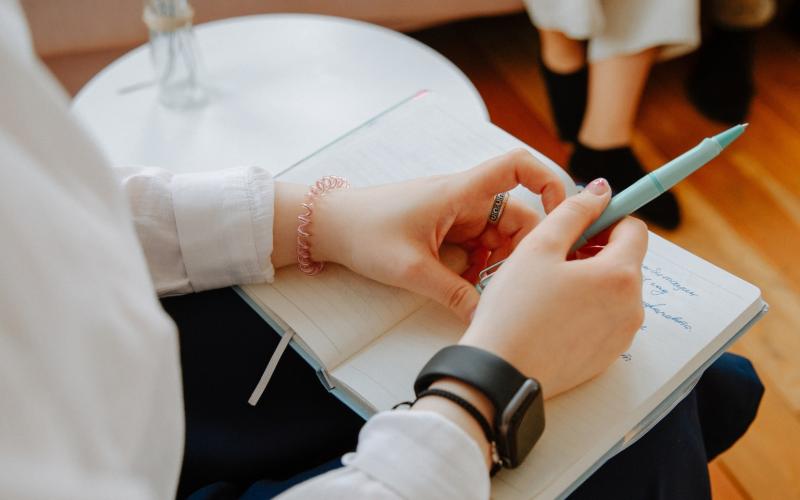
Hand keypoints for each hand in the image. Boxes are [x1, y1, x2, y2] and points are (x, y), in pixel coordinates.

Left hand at [307, 149, 565, 320]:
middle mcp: (464, 199)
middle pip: (516, 216)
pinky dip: (479, 267)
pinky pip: (477, 247)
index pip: (517, 166)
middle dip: (520, 250)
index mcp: (460, 192)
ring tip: (482, 290)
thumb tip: (486, 317)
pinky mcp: (445, 231)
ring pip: (498, 237)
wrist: (328, 226)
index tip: (563, 215)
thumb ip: (454, 294)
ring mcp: (455, 215)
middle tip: (511, 284)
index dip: (549, 181)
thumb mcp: (411, 269)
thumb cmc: (364, 232)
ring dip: (497, 263)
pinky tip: (466, 288)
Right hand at [460, 179, 647, 397]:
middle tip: (553, 257)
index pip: (633, 229)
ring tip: (548, 288)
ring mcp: (622, 335)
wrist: (501, 372)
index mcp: (620, 275)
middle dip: (595, 250)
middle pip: (625, 260)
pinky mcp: (607, 356)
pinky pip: (605, 319)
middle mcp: (632, 306)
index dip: (605, 218)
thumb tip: (600, 190)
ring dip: (590, 280)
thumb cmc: (515, 309)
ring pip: (614, 290)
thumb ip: (574, 212)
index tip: (577, 224)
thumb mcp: (538, 247)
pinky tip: (552, 314)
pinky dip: (586, 308)